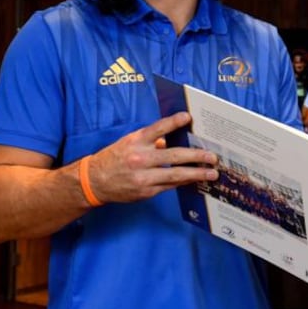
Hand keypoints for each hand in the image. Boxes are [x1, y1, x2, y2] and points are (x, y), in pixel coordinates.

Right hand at [85, 112, 217, 203]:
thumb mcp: (130, 143)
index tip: (188, 117)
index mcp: (136, 141)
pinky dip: (183, 182)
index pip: (158, 128)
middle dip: (196, 156)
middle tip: (212, 156)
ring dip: (196, 174)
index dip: (173, 122)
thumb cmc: (115, 158)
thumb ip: (152, 141)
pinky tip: (195, 180)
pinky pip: (169, 186)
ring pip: (175, 175)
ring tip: (211, 174)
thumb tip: (174, 139)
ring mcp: (144, 176)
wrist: (95, 181)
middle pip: (173, 156)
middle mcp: (140, 158)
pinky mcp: (146, 191)